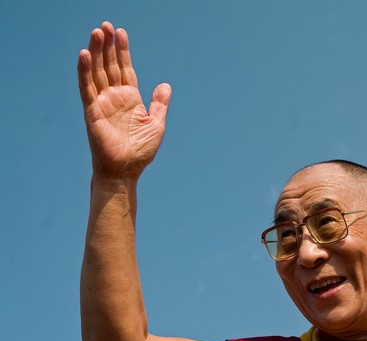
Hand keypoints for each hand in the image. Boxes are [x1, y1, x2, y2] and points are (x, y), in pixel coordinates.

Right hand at [78, 21, 170, 179]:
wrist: (126, 171)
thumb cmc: (139, 151)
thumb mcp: (156, 124)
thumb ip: (159, 103)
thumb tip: (165, 84)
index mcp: (130, 99)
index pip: (125, 69)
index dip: (123, 51)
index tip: (121, 32)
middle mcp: (114, 97)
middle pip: (110, 66)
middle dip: (108, 46)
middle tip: (106, 25)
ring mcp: (102, 103)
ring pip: (97, 72)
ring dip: (97, 52)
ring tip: (97, 32)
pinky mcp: (92, 111)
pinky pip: (87, 88)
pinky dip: (85, 71)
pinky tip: (85, 55)